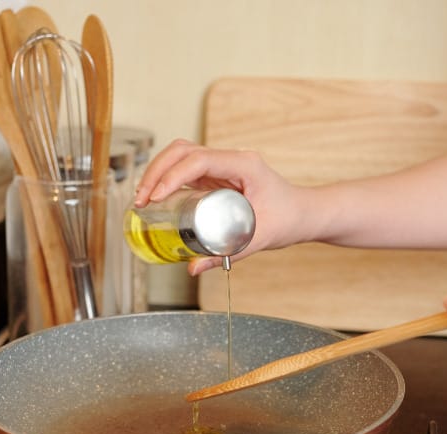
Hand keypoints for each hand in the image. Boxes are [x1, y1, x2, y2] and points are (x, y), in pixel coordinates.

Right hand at [133, 140, 309, 274]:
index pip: (199, 160)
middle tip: (142, 200)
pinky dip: (168, 178)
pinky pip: (187, 169)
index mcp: (244, 165)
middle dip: (157, 171)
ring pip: (182, 155)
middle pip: (184, 151)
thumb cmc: (289, 219)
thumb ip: (225, 254)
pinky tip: (156, 197)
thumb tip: (192, 268)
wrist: (304, 214)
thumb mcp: (258, 239)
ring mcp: (223, 165)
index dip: (172, 175)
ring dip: (158, 171)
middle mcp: (231, 159)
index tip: (156, 196)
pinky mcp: (218, 175)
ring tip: (144, 198)